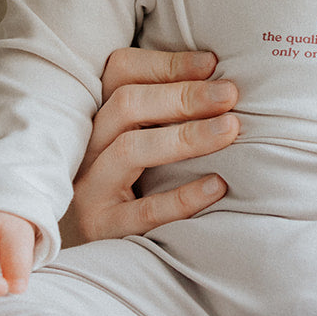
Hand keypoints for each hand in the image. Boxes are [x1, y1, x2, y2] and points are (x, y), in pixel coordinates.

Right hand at [59, 48, 240, 245]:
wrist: (87, 252)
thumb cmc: (123, 182)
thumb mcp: (131, 137)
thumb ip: (160, 109)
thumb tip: (219, 76)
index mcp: (94, 114)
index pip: (120, 71)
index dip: (166, 64)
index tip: (212, 64)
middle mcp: (86, 145)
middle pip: (126, 105)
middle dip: (183, 95)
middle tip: (229, 94)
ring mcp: (88, 188)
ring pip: (130, 149)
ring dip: (185, 136)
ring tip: (230, 129)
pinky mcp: (101, 228)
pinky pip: (143, 211)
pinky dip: (182, 197)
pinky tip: (217, 185)